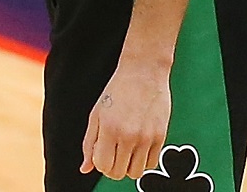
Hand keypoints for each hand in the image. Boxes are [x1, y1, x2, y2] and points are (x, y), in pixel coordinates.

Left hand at [80, 60, 170, 180]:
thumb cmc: (117, 90)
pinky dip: (142, 161)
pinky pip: (151, 164)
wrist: (144, 73)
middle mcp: (129, 136)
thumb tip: (85, 168)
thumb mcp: (96, 114)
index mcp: (109, 129)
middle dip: (112, 167)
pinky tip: (138, 146)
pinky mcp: (161, 137)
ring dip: (128, 166)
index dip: (100, 164)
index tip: (101, 153)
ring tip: (125, 150)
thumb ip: (89, 143)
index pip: (103, 166)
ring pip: (136, 173)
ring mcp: (146, 138)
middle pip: (118, 173)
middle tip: (112, 153)